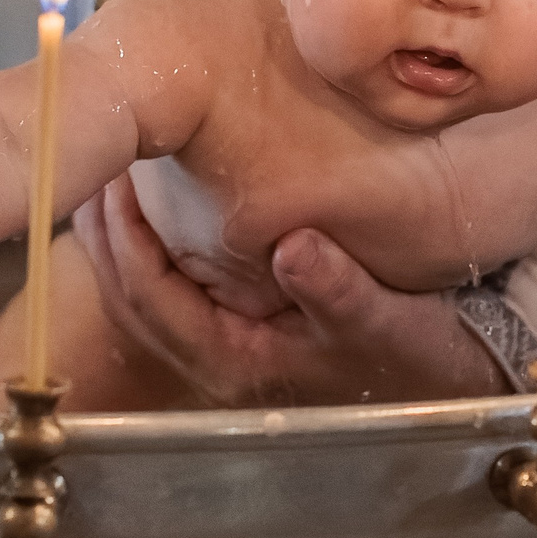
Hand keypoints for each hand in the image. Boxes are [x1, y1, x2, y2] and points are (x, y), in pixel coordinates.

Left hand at [74, 174, 502, 406]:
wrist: (446, 371)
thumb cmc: (416, 352)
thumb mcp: (387, 323)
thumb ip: (340, 292)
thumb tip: (294, 249)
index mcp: (239, 361)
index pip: (154, 303)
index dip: (125, 246)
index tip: (114, 185)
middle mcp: (220, 358)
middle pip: (132, 299)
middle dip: (105, 237)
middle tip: (90, 166)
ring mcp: (227, 341)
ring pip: (145, 294)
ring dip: (121, 239)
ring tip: (112, 176)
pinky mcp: (240, 321)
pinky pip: (172, 284)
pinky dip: (152, 244)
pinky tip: (154, 202)